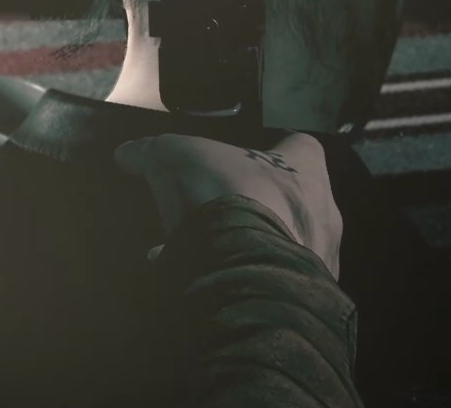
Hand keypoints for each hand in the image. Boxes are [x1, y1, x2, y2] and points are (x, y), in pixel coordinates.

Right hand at [115, 132, 342, 278]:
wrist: (245, 273)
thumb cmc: (226, 195)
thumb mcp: (177, 158)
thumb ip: (153, 152)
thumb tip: (127, 152)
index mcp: (308, 170)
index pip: (301, 147)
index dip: (272, 149)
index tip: (242, 159)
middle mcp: (323, 213)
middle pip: (289, 199)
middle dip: (252, 203)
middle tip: (214, 208)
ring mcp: (318, 261)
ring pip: (280, 244)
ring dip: (244, 243)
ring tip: (197, 249)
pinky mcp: (302, 302)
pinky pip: (269, 284)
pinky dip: (237, 279)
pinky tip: (197, 280)